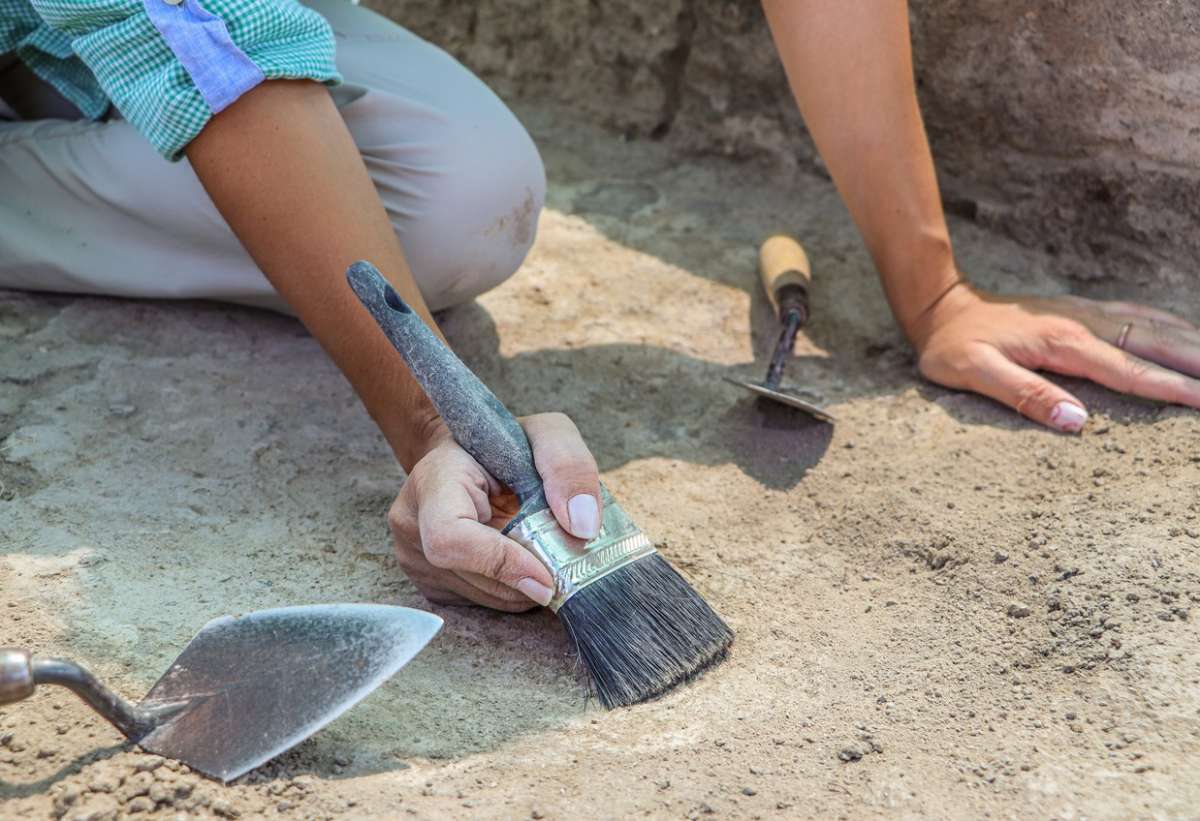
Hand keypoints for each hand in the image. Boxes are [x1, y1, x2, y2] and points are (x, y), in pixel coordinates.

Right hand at [388, 413, 601, 610]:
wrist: (465, 457)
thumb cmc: (502, 444)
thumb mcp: (544, 434)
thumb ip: (567, 466)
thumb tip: (582, 525)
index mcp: (433, 479)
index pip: (450, 538)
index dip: (500, 564)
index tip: (546, 576)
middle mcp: (411, 522)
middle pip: (473, 577)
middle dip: (526, 578)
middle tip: (560, 562)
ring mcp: (412, 557)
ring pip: (481, 598)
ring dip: (523, 588)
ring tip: (542, 556)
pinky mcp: (429, 582)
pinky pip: (478, 604)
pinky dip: (511, 591)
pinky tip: (521, 563)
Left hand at [913, 284, 1199, 431]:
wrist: (942, 307)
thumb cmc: (953, 346)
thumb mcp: (973, 374)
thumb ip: (1023, 395)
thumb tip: (1076, 421)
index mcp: (1063, 343)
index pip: (1129, 371)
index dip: (1171, 388)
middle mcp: (1083, 323)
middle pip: (1154, 343)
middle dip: (1197, 362)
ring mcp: (1084, 313)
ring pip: (1152, 325)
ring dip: (1191, 341)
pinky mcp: (1080, 311)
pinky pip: (1136, 315)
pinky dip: (1169, 325)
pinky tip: (1185, 333)